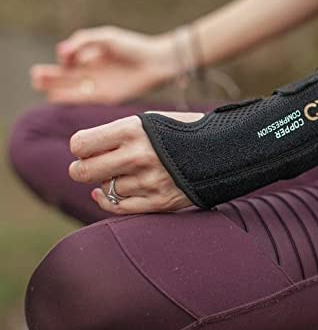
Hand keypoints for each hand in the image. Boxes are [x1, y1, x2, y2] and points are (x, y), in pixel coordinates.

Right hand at [31, 26, 184, 104]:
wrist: (156, 63)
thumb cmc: (133, 47)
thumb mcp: (105, 38)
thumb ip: (82, 42)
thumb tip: (61, 54)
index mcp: (93, 55)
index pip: (69, 61)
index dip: (61, 59)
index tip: (65, 57)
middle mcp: (94, 73)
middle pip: (66, 76)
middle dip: (50, 76)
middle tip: (36, 76)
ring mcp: (99, 86)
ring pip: (70, 89)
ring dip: (54, 87)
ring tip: (38, 82)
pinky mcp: (106, 97)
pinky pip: (82, 99)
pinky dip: (68, 97)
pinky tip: (53, 96)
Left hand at [68, 111, 203, 213]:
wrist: (225, 151)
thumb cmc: (182, 133)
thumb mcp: (151, 121)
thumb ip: (117, 134)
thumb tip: (83, 152)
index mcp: (134, 129)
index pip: (81, 144)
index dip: (79, 148)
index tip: (85, 149)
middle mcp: (139, 156)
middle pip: (85, 171)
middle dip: (79, 169)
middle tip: (84, 168)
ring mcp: (150, 181)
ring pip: (105, 189)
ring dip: (106, 183)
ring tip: (119, 174)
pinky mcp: (160, 201)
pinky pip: (120, 208)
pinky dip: (108, 202)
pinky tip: (105, 194)